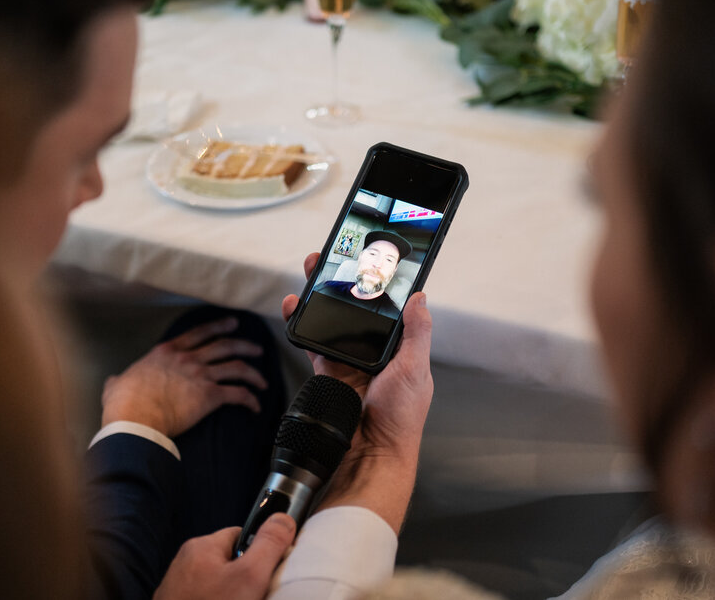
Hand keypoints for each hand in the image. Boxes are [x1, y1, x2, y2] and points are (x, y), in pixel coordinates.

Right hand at [101, 317, 267, 437]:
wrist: (135, 418)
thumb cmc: (124, 403)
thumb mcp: (117, 384)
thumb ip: (119, 380)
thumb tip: (113, 382)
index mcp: (167, 353)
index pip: (198, 333)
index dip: (217, 327)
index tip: (230, 324)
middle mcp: (187, 359)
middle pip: (224, 345)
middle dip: (243, 344)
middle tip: (255, 347)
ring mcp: (200, 375)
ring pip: (236, 366)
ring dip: (253, 371)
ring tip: (262, 379)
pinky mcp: (210, 395)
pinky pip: (238, 393)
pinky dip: (250, 399)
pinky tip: (255, 405)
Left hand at [153, 514, 295, 599]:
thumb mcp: (249, 576)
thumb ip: (268, 545)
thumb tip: (283, 518)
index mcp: (201, 547)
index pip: (240, 535)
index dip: (260, 551)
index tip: (269, 570)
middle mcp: (185, 564)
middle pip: (229, 562)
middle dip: (245, 578)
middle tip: (255, 595)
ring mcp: (178, 589)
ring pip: (217, 584)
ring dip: (232, 594)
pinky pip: (205, 598)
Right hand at [281, 253, 433, 531]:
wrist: (367, 457)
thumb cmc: (399, 420)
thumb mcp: (415, 371)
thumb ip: (416, 333)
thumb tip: (420, 296)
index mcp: (400, 349)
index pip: (390, 307)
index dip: (378, 282)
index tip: (369, 257)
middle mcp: (375, 353)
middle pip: (357, 308)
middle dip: (344, 281)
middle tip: (333, 257)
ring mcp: (350, 362)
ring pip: (333, 321)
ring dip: (320, 296)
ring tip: (312, 273)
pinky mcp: (328, 373)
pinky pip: (313, 343)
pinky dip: (301, 325)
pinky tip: (295, 308)